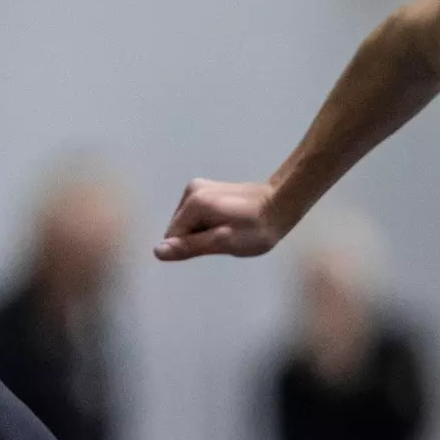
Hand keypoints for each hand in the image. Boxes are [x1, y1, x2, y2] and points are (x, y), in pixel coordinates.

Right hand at [154, 179, 284, 260]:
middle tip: (226, 239)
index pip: (173, 237)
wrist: (282, 203)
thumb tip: (157, 252)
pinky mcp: (207, 188)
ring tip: (229, 230)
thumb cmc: (257, 229)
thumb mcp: (225, 242)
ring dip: (203, 231)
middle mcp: (191, 190)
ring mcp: (198, 187)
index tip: (217, 245)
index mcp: (193, 203)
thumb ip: (190, 246)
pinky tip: (228, 222)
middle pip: (179, 227)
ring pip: (188, 222)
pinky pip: (196, 214)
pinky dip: (208, 222)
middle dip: (197, 238)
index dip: (193, 246)